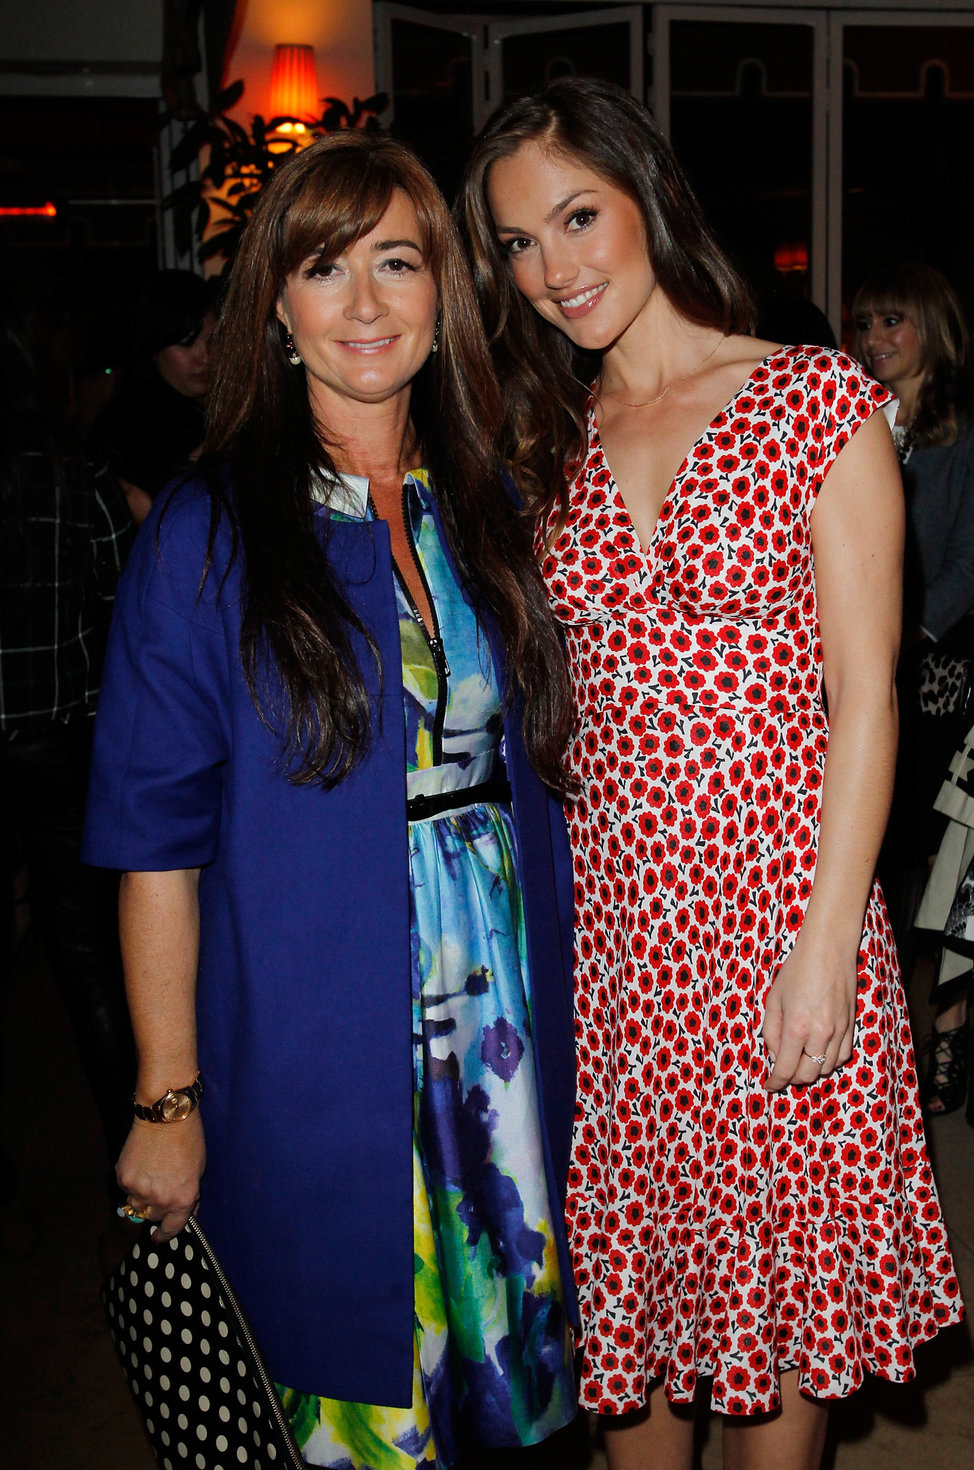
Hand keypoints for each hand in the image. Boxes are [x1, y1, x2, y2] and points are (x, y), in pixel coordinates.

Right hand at [117, 1113, 204, 1241]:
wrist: (165, 1116)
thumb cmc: (188, 1139)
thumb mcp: (199, 1171)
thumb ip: (189, 1195)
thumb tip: (184, 1212)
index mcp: (183, 1200)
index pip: (172, 1229)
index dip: (165, 1234)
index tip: (159, 1237)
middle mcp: (160, 1200)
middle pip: (152, 1217)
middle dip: (156, 1208)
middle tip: (159, 1190)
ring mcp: (140, 1191)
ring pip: (135, 1205)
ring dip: (141, 1196)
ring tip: (149, 1174)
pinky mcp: (123, 1178)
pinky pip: (126, 1188)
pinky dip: (131, 1181)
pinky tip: (140, 1163)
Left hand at [762, 934, 856, 1090]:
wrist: (829, 950)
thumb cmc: (797, 970)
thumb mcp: (773, 998)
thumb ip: (771, 1031)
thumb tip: (775, 1054)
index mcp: (796, 1027)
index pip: (785, 1069)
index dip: (775, 1082)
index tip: (769, 1086)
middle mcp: (820, 1034)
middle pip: (807, 1074)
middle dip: (792, 1078)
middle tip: (782, 1070)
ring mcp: (839, 1031)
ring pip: (827, 1069)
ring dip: (811, 1070)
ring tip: (800, 1061)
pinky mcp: (852, 1026)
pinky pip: (843, 1056)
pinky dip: (830, 1061)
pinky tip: (820, 1052)